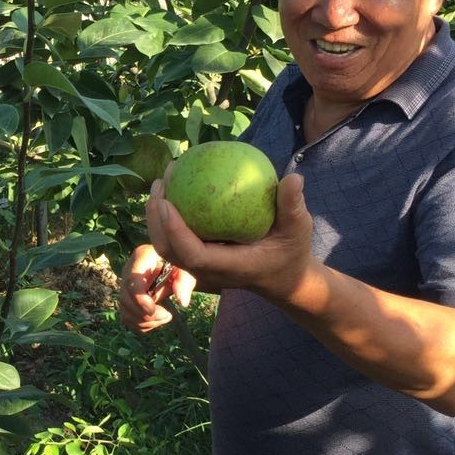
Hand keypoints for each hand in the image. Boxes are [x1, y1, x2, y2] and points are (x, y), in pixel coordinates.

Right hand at [118, 243, 195, 333]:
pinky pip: (127, 319)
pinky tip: (157, 321)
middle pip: (125, 299)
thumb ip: (184, 281)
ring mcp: (125, 287)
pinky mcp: (127, 300)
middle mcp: (128, 272)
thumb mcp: (184, 268)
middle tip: (168, 316)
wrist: (169, 263)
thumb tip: (182, 302)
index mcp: (141, 258)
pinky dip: (142, 325)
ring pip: (125, 312)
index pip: (132, 280)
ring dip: (145, 322)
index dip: (139, 298)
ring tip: (165, 317)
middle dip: (145, 315)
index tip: (152, 310)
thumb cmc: (176, 263)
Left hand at [146, 172, 314, 298]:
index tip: (167, 202)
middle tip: (160, 183)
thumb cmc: (290, 251)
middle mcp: (209, 270)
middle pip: (170, 251)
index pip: (194, 254)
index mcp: (230, 266)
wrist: (282, 276)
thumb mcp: (299, 229)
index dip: (176, 231)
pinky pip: (175, 238)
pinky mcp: (198, 257)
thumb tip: (294, 178)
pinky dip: (167, 217)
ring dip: (156, 217)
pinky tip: (173, 188)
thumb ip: (294, 207)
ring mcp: (200, 266)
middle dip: (156, 220)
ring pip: (166, 247)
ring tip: (160, 182)